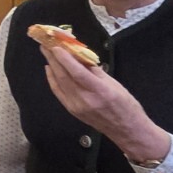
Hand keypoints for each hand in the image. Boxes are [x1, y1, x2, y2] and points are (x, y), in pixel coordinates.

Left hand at [41, 45, 170, 161]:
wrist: (126, 130)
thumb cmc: (125, 104)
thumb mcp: (114, 83)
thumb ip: (95, 70)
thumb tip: (80, 56)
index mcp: (99, 90)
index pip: (77, 72)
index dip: (65, 59)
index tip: (56, 46)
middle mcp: (85, 99)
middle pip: (64, 76)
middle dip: (54, 58)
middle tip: (46, 43)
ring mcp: (77, 107)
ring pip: (59, 83)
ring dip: (52, 66)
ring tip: (46, 52)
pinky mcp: (72, 111)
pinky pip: (59, 93)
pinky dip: (52, 80)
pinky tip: (49, 69)